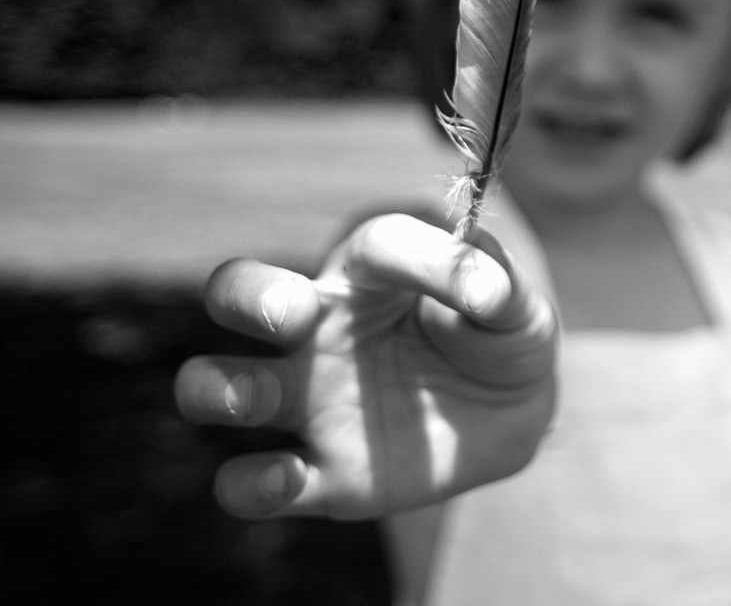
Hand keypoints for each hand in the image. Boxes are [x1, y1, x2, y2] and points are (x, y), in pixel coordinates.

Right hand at [174, 213, 556, 519]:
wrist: (512, 419)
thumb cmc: (500, 339)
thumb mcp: (516, 305)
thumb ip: (498, 283)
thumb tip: (486, 286)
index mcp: (372, 275)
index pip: (373, 245)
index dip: (420, 258)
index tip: (481, 293)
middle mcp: (322, 330)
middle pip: (238, 290)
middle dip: (248, 295)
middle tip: (293, 316)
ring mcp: (312, 401)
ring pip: (214, 384)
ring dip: (217, 387)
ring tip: (257, 398)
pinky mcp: (321, 475)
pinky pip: (250, 484)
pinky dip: (251, 484)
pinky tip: (288, 478)